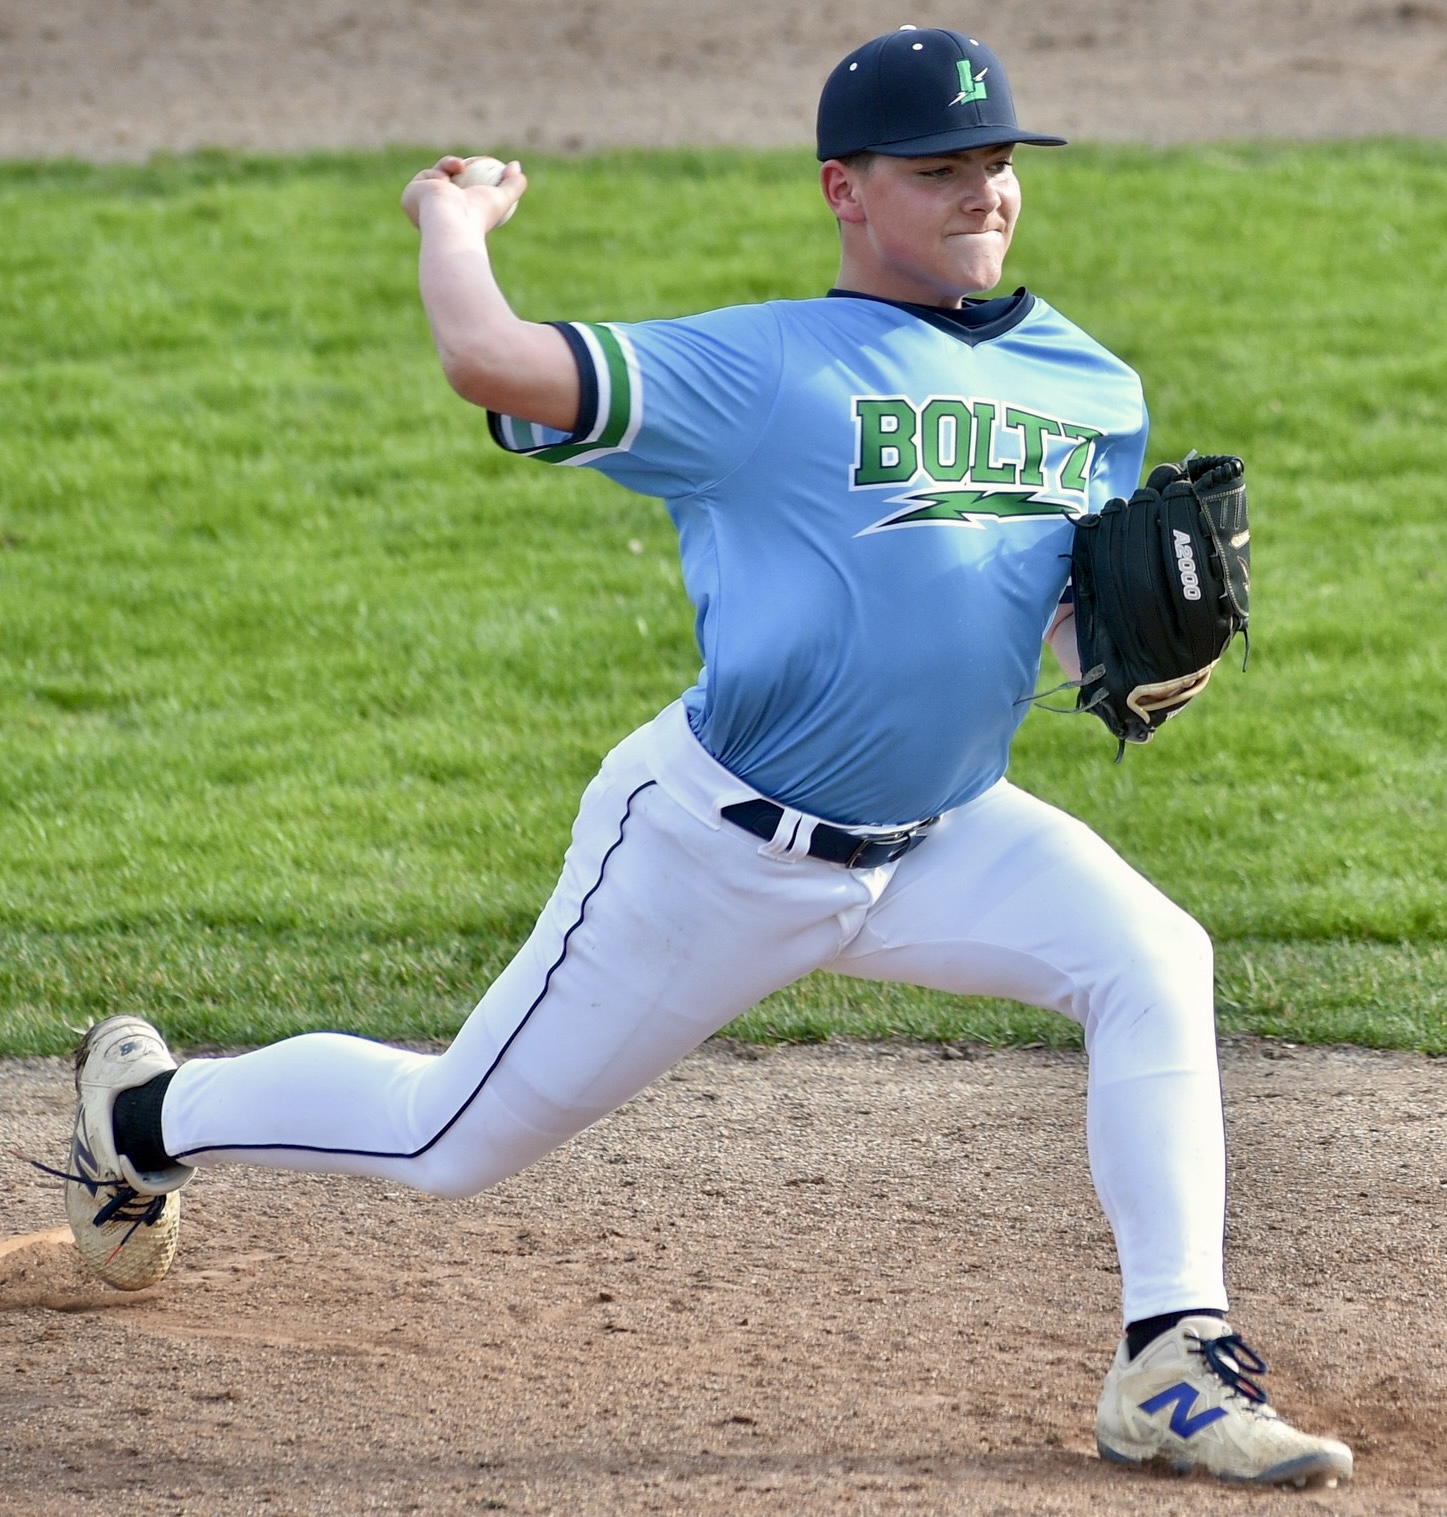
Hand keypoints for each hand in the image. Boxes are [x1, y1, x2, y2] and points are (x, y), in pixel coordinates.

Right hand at [400, 156, 526, 232]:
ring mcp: (421, 208)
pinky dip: (437, 172)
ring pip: (434, 176)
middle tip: (467, 164)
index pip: (462, 195)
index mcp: (455, 219)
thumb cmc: (478, 215)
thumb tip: (516, 166)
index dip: (469, 180)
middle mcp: (436, 215)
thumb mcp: (502, 198)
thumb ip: (513, 184)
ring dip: (447, 166)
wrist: (451, 220)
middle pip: (445, 184)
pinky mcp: (409, 198)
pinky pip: (425, 176)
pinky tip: (445, 177)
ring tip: (460, 168)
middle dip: (455, 169)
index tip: (479, 170)